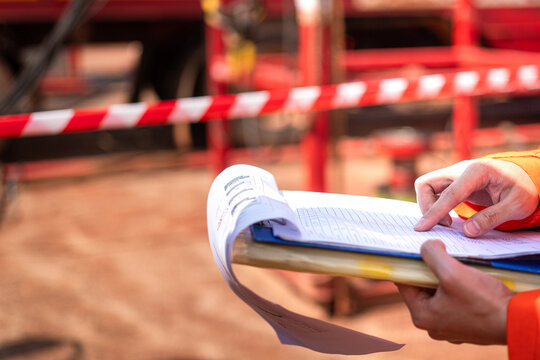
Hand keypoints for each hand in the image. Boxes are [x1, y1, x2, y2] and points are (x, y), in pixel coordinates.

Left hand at [396, 240, 513, 344]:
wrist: (517, 321)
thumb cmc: (485, 301)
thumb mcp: (452, 272)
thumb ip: (432, 254)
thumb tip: (425, 246)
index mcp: (422, 315)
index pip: (404, 283)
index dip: (409, 263)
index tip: (415, 249)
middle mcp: (432, 324)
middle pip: (422, 287)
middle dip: (429, 270)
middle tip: (438, 253)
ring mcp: (450, 325)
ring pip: (439, 292)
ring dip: (445, 277)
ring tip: (454, 263)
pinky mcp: (466, 322)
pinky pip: (454, 299)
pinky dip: (458, 287)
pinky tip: (468, 277)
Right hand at [414, 158, 538, 236]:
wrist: (527, 177)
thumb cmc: (524, 189)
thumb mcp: (518, 205)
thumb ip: (492, 218)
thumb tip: (467, 231)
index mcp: (478, 170)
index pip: (449, 193)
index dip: (434, 212)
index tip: (422, 228)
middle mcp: (461, 169)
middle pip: (427, 184)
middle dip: (427, 206)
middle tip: (445, 226)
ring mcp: (455, 174)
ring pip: (427, 187)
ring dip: (429, 206)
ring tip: (447, 223)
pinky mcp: (454, 182)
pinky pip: (435, 192)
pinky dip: (434, 205)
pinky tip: (446, 218)